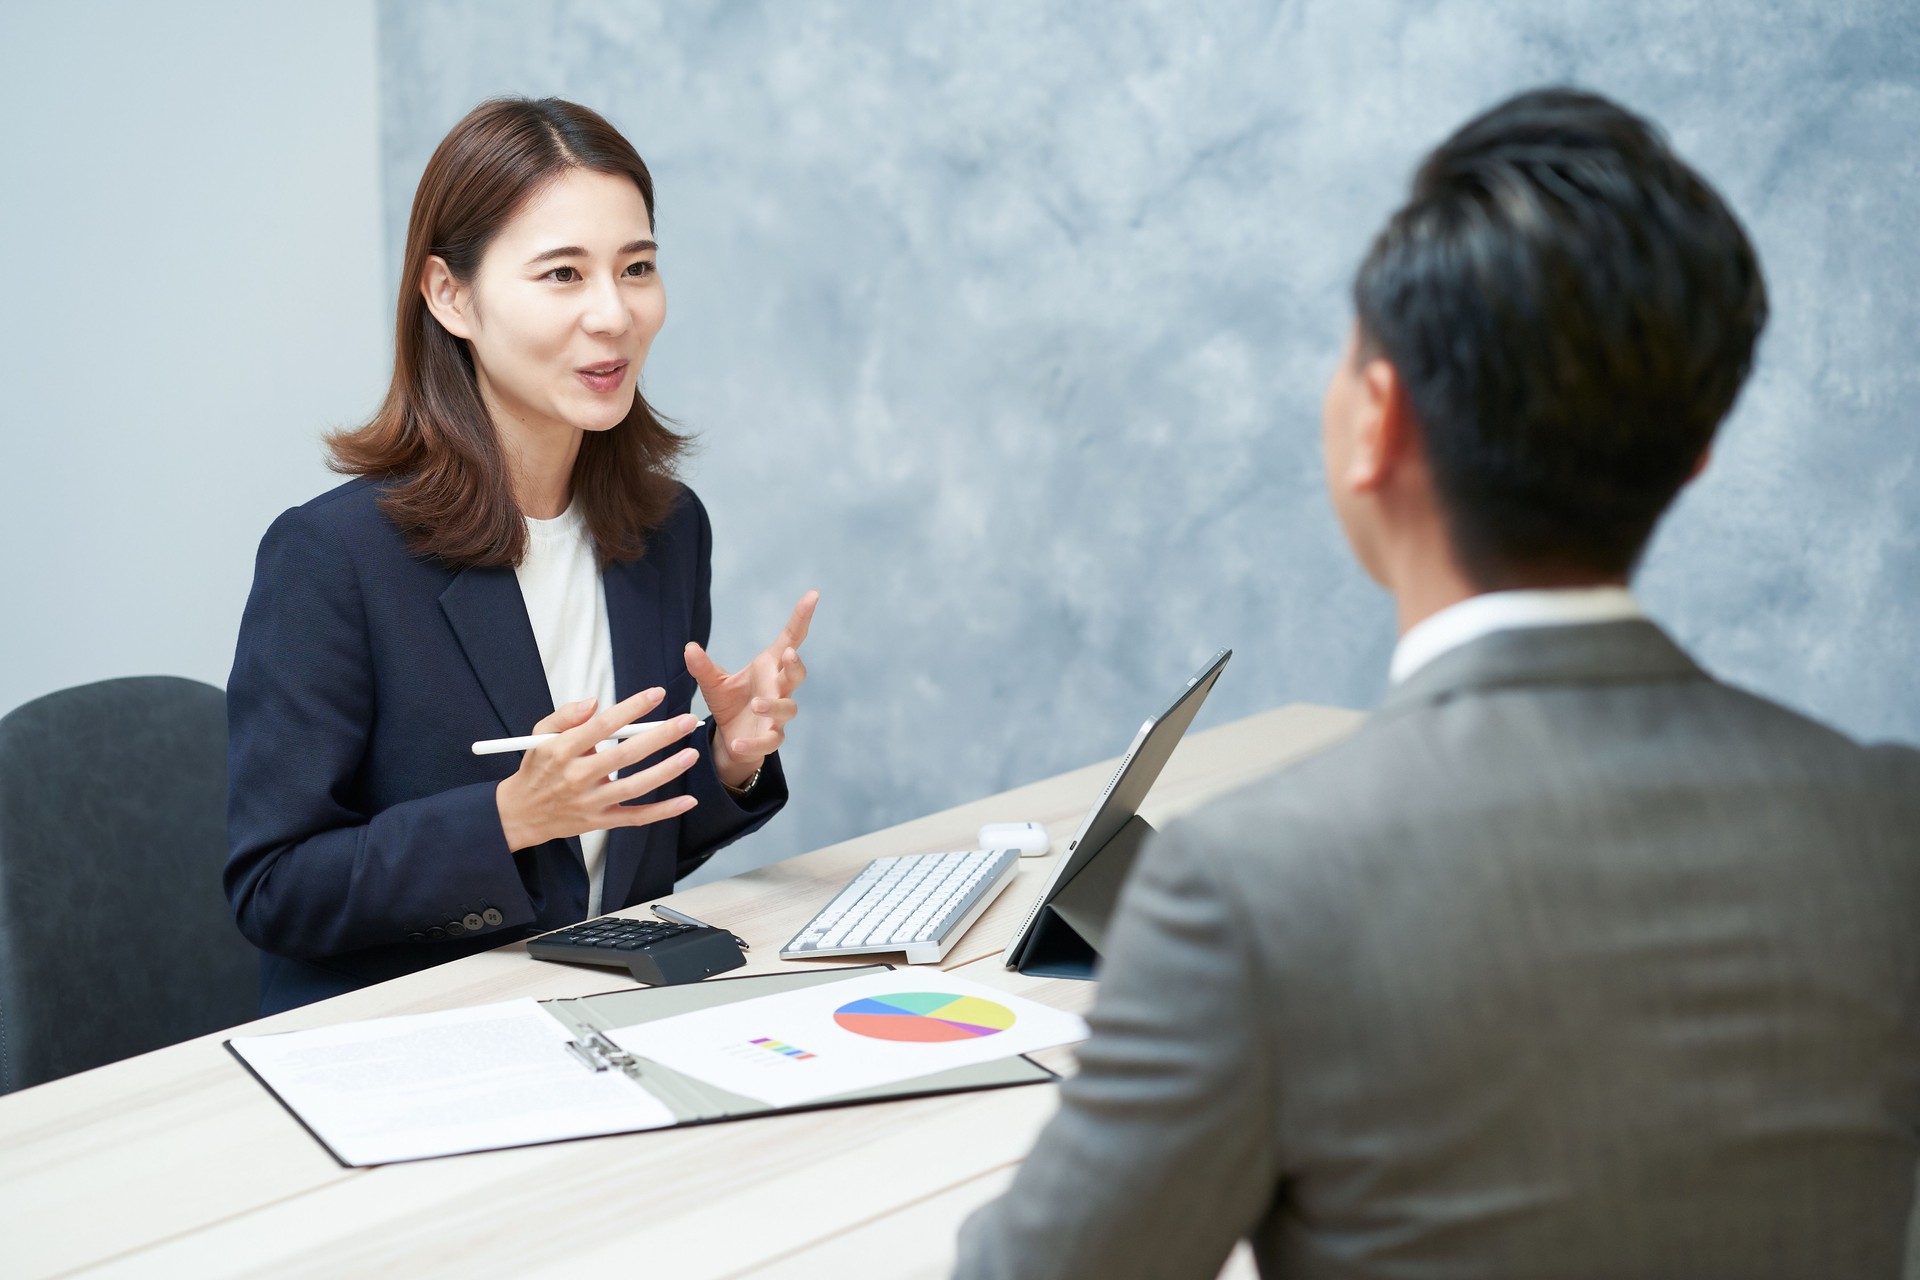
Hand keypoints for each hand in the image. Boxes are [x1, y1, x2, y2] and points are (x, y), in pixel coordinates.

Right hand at [494, 688, 702, 852]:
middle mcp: (577, 777)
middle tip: (687, 721)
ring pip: (635, 787)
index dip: (631, 708)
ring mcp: (590, 802)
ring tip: (692, 754)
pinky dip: (663, 812)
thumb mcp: (540, 735)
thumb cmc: (537, 768)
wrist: (520, 814)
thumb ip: (566, 715)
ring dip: (667, 771)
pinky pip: (636, 818)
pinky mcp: (600, 821)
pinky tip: (687, 801)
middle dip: (660, 736)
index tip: (657, 694)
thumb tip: (594, 702)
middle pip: (624, 755)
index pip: (602, 726)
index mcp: (562, 751)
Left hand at [685, 590, 816, 790]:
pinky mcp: (770, 738)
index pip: (790, 639)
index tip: (813, 595)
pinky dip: (755, 743)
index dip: (802, 618)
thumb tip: (689, 647)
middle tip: (787, 655)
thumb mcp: (712, 683)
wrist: (731, 739)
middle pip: (797, 674)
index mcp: (769, 667)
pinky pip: (770, 741)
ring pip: (788, 708)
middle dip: (795, 664)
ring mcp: (777, 714)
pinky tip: (737, 743)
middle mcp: (778, 688)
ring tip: (757, 704)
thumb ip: (703, 667)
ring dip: (775, 705)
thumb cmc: (730, 704)